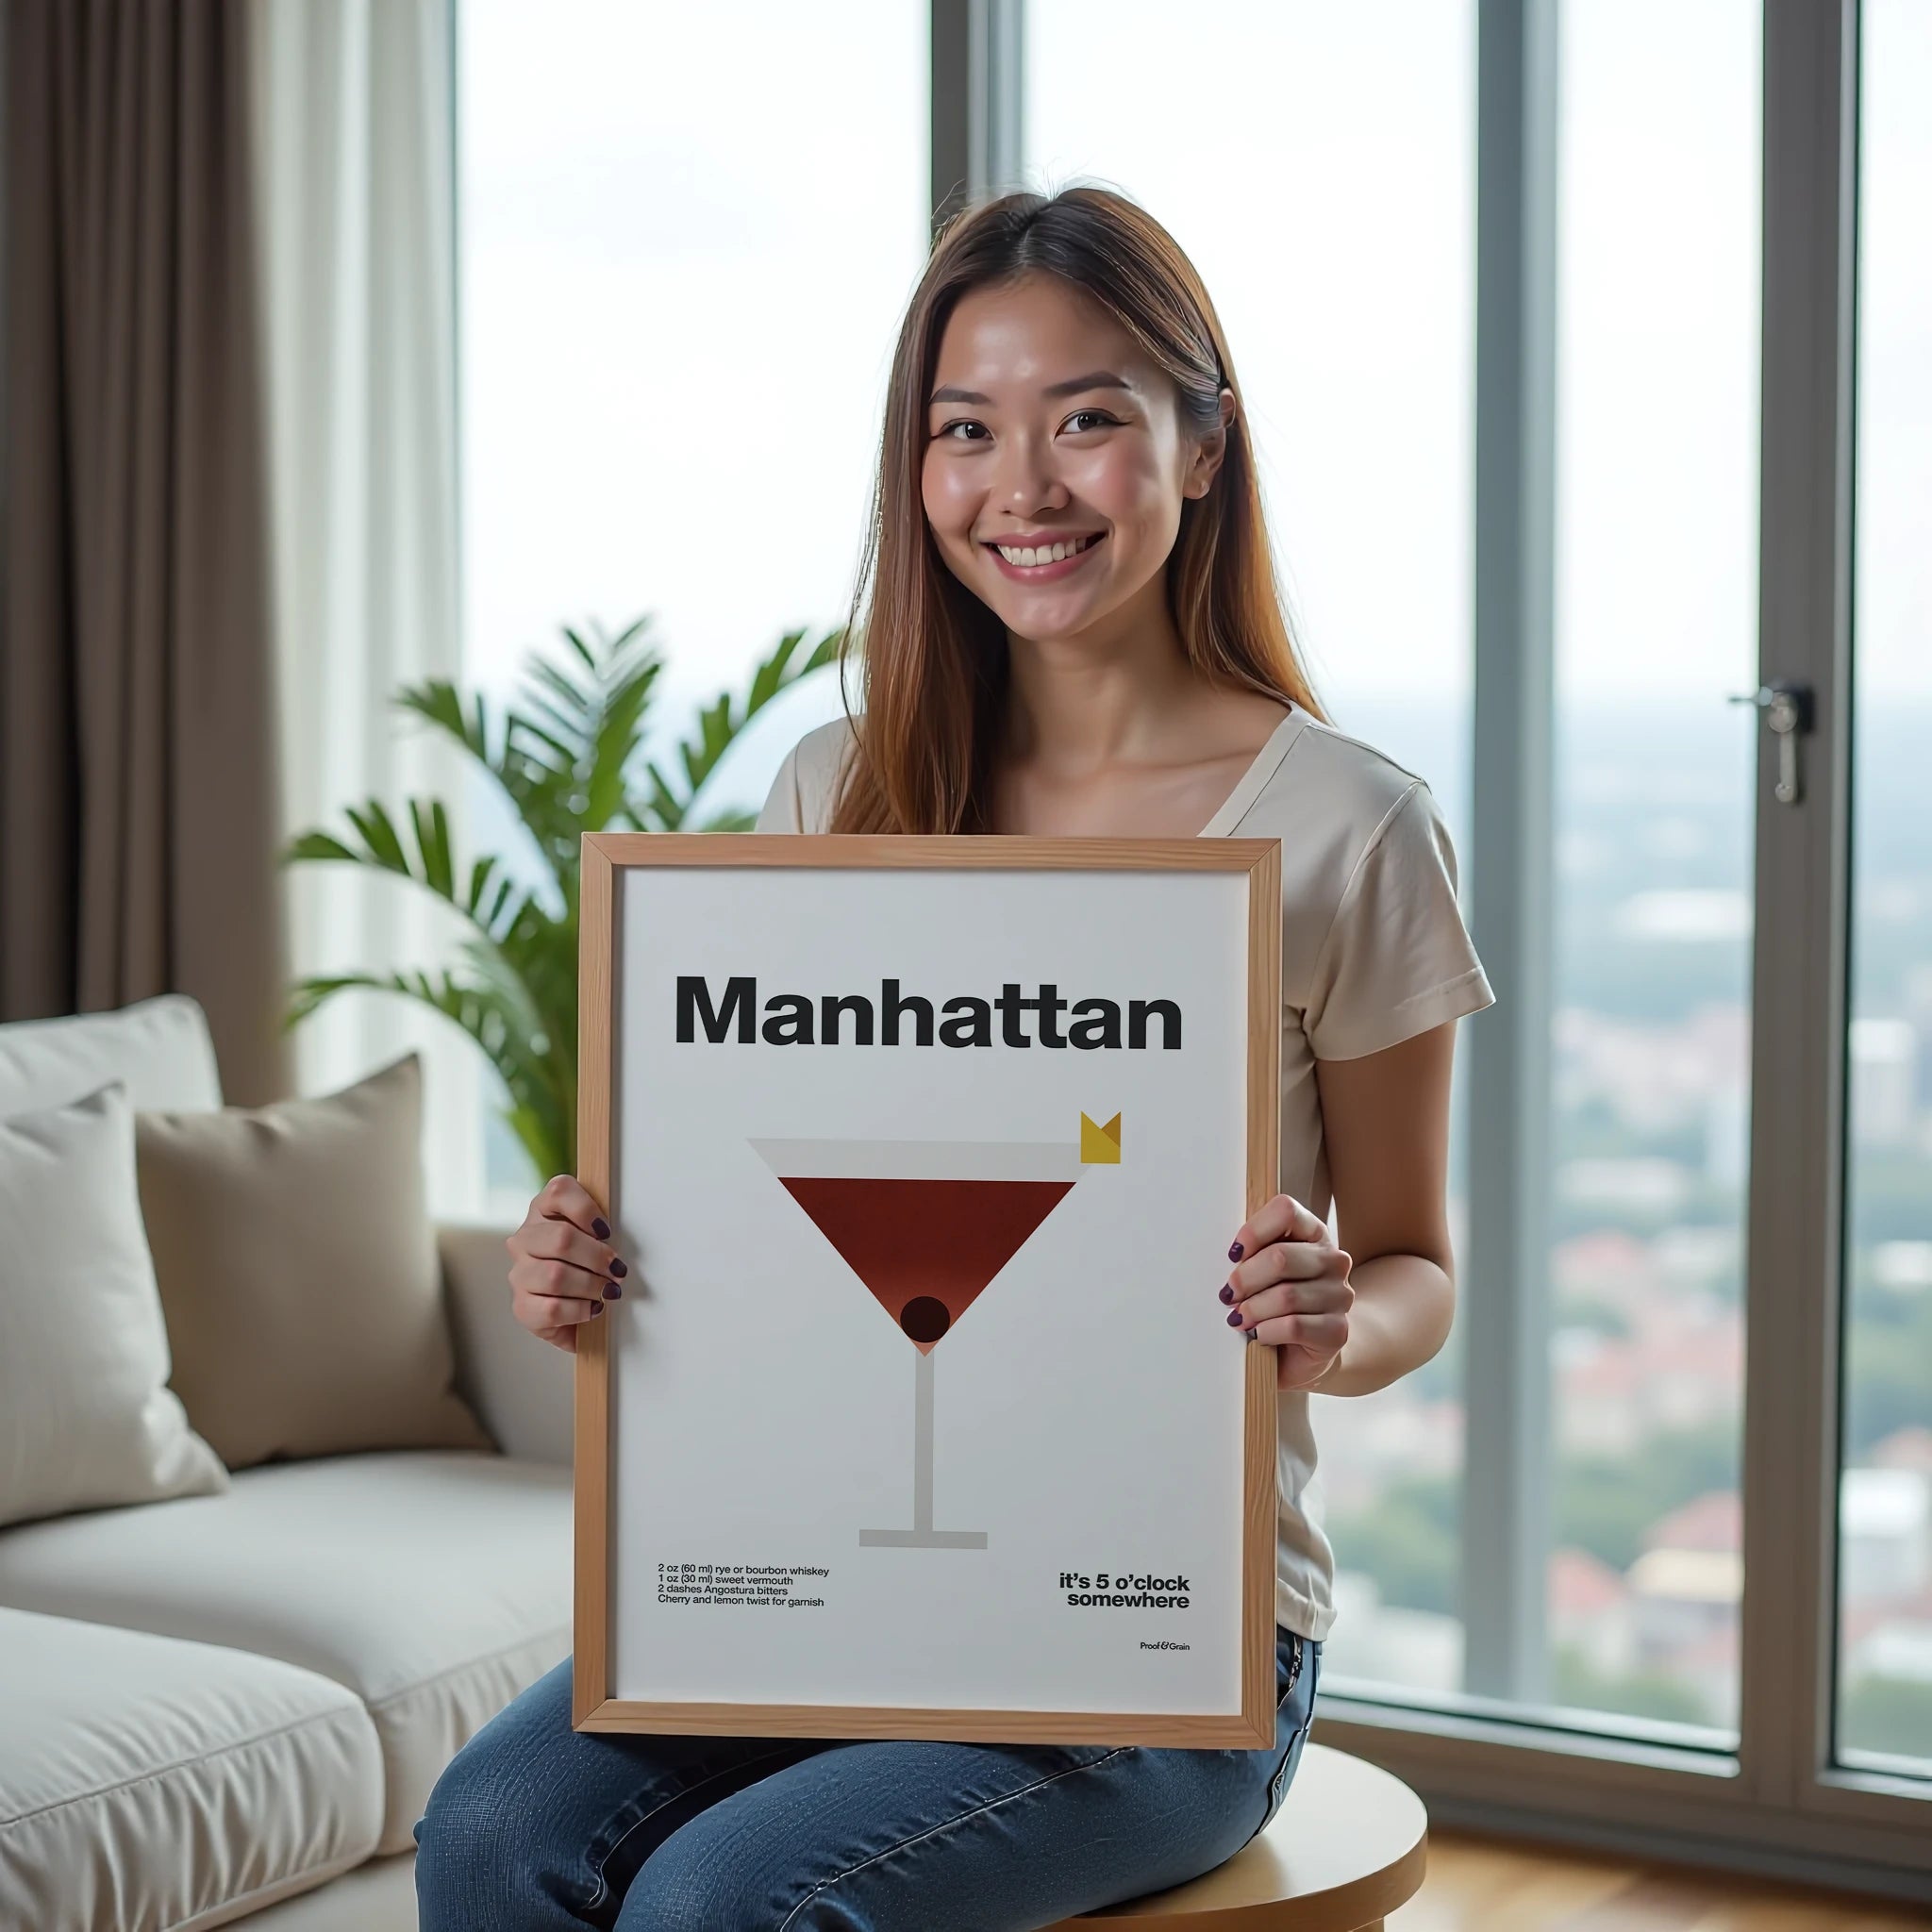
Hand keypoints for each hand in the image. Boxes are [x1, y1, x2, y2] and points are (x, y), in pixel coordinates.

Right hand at [508, 1175, 626, 1352]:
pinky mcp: (522, 1307)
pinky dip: (580, 1309)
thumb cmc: (585, 1264)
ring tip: (607, 1291)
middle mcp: (525, 1239)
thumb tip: (610, 1233)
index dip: (588, 1210)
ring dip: (591, 1285)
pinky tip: (591, 1308)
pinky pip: (552, 1308)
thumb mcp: (594, 1234)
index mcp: (542, 1211)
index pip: (559, 1191)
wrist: (568, 1309)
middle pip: (561, 1238)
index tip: (606, 1231)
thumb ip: (599, 1223)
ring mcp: (520, 1273)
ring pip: (555, 1276)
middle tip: (616, 1269)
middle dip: (597, 1256)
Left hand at [1222, 1193, 1353, 1391]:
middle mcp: (1333, 1260)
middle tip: (1228, 1295)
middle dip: (1244, 1279)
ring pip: (1286, 1296)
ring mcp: (1340, 1295)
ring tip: (1239, 1319)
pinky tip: (1259, 1335)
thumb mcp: (1263, 1271)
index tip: (1233, 1255)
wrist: (1305, 1349)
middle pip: (1280, 1257)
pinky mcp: (1337, 1330)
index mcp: (1314, 1233)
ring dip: (1253, 1310)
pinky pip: (1294, 1326)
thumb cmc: (1276, 1304)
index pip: (1286, 1211)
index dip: (1253, 1231)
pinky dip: (1267, 1331)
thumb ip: (1252, 1254)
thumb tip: (1230, 1257)